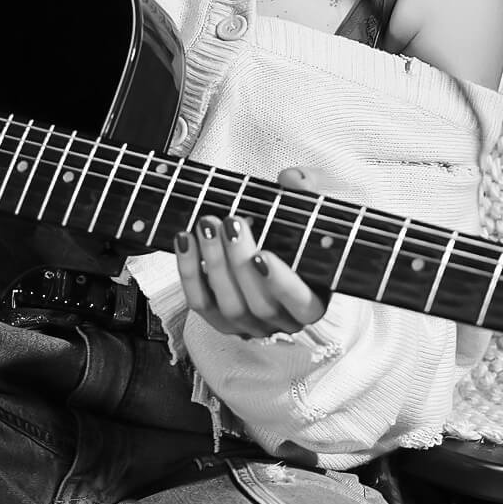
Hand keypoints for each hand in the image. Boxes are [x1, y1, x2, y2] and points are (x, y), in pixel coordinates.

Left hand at [175, 166, 329, 337]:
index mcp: (314, 298)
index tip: (262, 256)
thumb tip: (294, 181)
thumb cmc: (301, 224)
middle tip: (231, 224)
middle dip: (239, 263)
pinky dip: (190, 272)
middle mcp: (283, 318)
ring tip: (208, 226)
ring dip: (214, 264)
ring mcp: (251, 322)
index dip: (281, 284)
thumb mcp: (316, 201)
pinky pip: (202, 303)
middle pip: (261, 306)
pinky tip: (186, 241)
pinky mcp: (220, 317)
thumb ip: (312, 188)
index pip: (302, 303)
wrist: (275, 232)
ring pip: (230, 307)